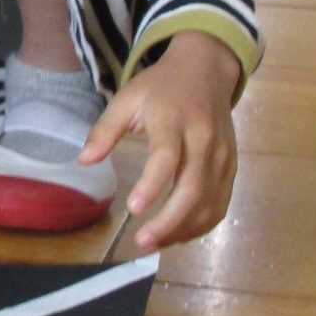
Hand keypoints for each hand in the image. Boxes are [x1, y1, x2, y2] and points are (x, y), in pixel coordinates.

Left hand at [81, 29, 241, 252]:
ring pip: (209, 202)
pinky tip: (178, 235)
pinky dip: (201, 225)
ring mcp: (222, 155)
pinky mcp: (231, 166)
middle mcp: (203, 139)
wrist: (206, 71)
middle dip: (169, 221)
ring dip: (183, 229)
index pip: (166, 156)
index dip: (152, 185)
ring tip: (154, 244)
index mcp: (173, 119)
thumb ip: (105, 130)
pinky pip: (220, 203)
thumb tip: (84, 161)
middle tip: (142, 241)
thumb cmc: (161, 87)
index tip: (133, 208)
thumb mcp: (127, 98)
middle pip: (193, 187)